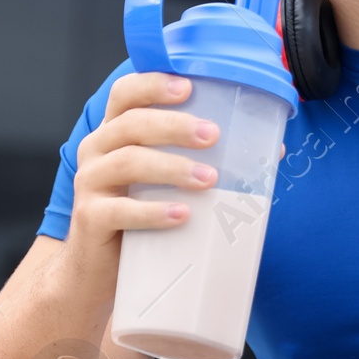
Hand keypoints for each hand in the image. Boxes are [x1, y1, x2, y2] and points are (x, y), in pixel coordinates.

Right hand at [69, 70, 220, 266]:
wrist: (98, 273)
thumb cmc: (138, 221)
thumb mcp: (163, 183)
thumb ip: (198, 161)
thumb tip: (269, 151)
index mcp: (115, 133)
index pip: (126, 93)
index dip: (153, 84)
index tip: (187, 87)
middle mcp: (97, 150)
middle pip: (132, 124)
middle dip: (175, 126)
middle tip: (212, 135)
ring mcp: (89, 184)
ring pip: (128, 162)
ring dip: (172, 167)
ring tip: (208, 179)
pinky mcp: (90, 218)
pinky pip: (120, 210)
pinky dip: (153, 212)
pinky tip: (181, 215)